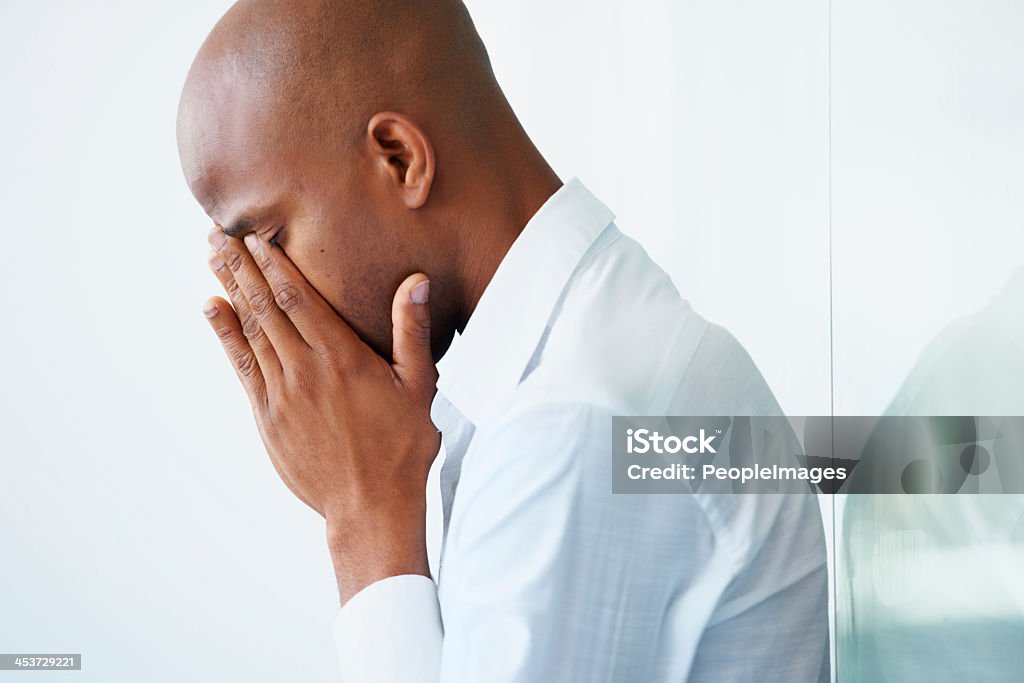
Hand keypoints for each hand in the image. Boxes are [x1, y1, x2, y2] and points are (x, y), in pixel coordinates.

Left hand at [202, 226, 439, 602]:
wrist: (370, 507)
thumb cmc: (403, 447)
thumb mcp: (420, 387)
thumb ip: (413, 332)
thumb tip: (417, 283)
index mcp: (343, 358)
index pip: (300, 299)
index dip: (275, 264)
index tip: (256, 235)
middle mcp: (305, 370)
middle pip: (266, 307)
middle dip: (241, 265)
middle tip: (217, 232)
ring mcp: (281, 394)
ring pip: (250, 330)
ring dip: (229, 289)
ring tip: (212, 256)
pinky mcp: (268, 418)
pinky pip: (241, 366)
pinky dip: (225, 334)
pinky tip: (212, 309)